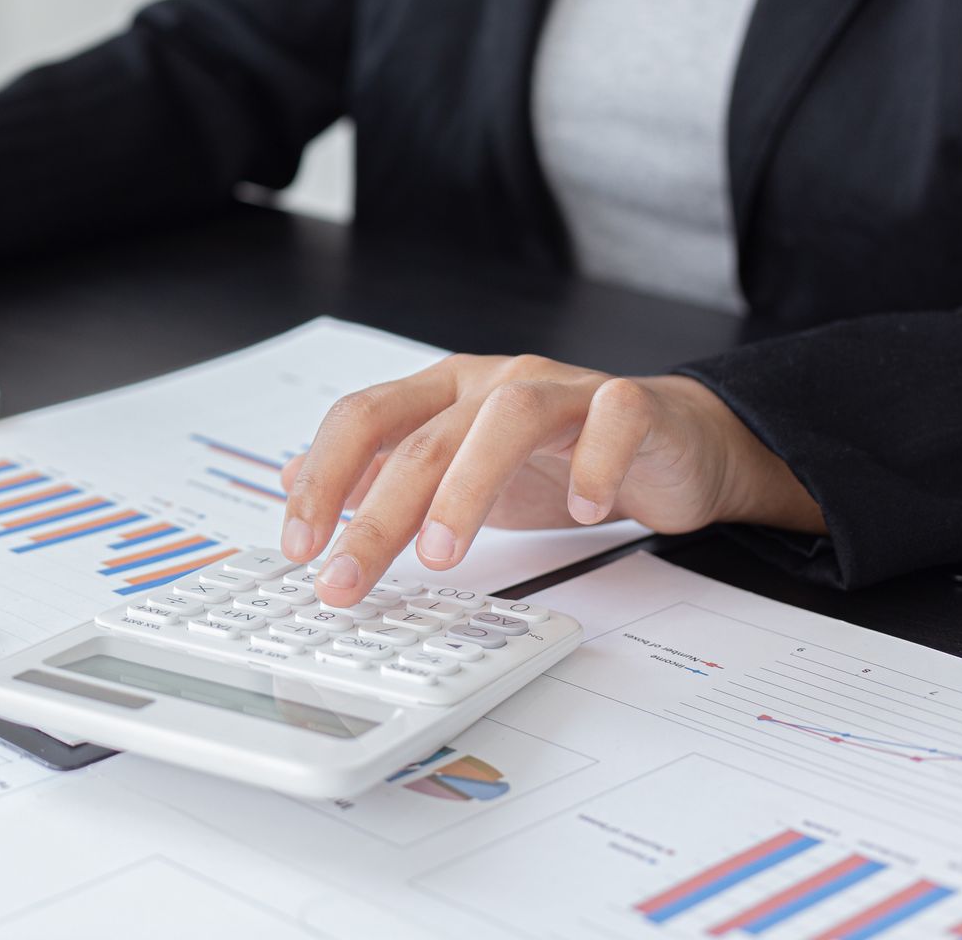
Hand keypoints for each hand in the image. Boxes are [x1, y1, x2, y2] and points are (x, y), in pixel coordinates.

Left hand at [277, 353, 823, 606]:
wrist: (668, 443)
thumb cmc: (555, 456)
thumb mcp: (452, 469)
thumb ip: (377, 472)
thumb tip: (293, 480)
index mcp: (442, 394)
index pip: (363, 419)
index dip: (323, 478)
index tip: (300, 545)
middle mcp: (493, 383)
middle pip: (421, 438)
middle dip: (376, 516)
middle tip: (347, 579)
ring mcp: (563, 389)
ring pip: (505, 419)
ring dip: (466, 488)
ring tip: (441, 555)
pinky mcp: (632, 406)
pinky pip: (611, 420)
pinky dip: (594, 464)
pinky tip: (581, 511)